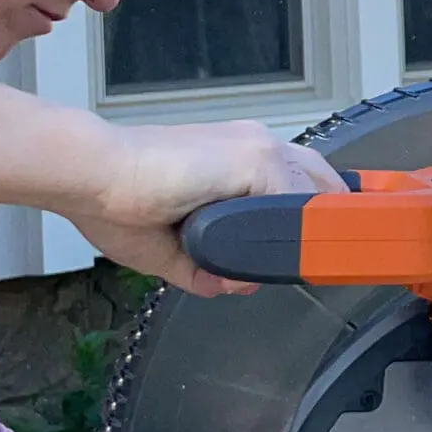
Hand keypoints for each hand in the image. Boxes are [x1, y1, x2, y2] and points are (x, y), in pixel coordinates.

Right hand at [75, 119, 346, 292]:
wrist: (92, 173)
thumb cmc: (115, 200)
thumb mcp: (168, 251)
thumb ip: (206, 268)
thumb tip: (232, 285)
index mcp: (234, 161)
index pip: (296, 181)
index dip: (313, 213)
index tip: (320, 244)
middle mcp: (251, 146)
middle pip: (320, 179)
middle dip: (333, 217)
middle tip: (339, 256)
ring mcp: (256, 148)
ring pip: (317, 186)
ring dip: (327, 223)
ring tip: (333, 259)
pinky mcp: (253, 158)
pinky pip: (301, 197)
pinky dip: (311, 225)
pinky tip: (315, 249)